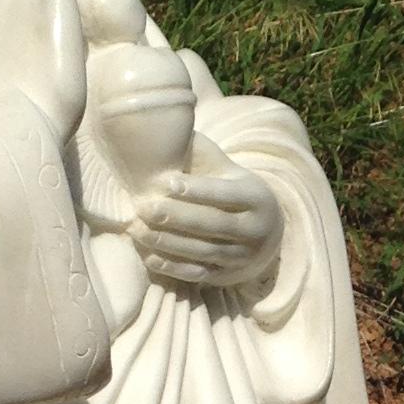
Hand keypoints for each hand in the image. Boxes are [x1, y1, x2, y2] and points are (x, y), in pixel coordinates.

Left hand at [133, 162, 281, 292]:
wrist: (266, 233)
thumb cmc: (233, 191)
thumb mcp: (227, 170)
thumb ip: (201, 153)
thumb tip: (168, 126)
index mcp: (257, 198)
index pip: (226, 195)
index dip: (197, 190)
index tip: (166, 182)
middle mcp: (255, 230)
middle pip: (213, 225)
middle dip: (176, 217)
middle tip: (143, 207)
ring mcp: (243, 257)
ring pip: (203, 251)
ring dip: (167, 242)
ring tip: (137, 229)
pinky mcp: (228, 277)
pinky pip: (197, 274)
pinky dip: (172, 266)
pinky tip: (148, 254)